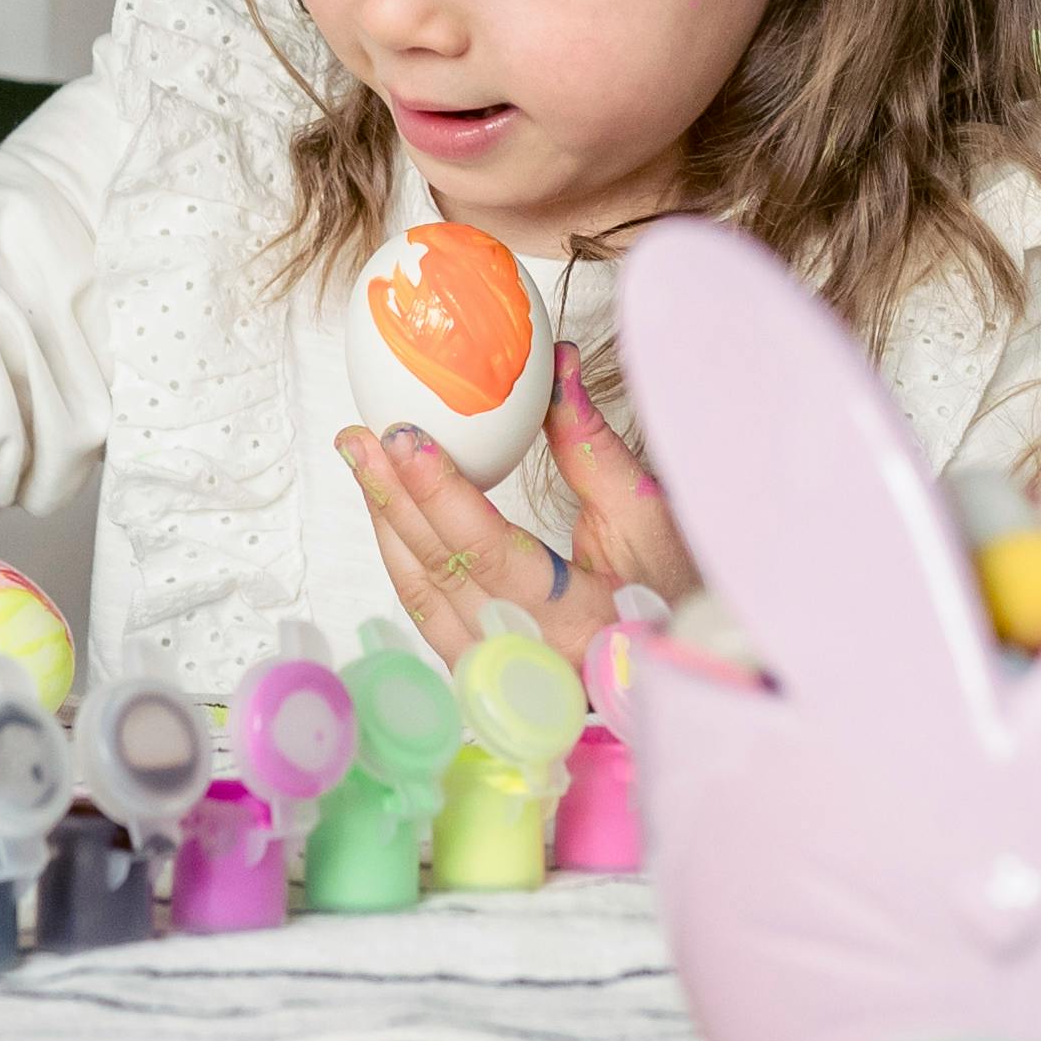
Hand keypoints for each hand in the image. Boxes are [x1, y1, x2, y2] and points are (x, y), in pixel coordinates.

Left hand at [339, 356, 695, 667]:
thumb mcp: (645, 515)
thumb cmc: (673, 591)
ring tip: (362, 462)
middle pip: (440, 572)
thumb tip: (554, 368)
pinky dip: (402, 556)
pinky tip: (387, 511)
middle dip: (393, 496)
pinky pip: (425, 611)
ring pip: (420, 594)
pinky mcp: (479, 670)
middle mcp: (530, 656)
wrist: (677, 662)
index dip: (440, 494)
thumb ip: (590, 445)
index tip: (405, 437)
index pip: (490, 553)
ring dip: (386, 523)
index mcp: (580, 619)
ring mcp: (499, 672)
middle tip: (362, 436)